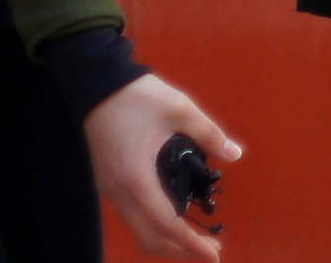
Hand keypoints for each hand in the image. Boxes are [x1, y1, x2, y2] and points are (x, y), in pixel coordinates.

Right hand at [85, 75, 238, 260]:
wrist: (96, 84)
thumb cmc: (137, 96)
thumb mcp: (180, 109)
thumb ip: (209, 133)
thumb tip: (234, 154)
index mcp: (136, 178)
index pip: (165, 223)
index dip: (190, 243)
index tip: (213, 255)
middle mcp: (120, 191)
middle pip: (148, 236)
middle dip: (179, 250)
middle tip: (210, 251)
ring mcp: (110, 188)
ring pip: (138, 228)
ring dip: (166, 239)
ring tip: (196, 238)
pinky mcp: (109, 181)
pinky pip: (132, 214)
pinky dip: (154, 225)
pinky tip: (174, 216)